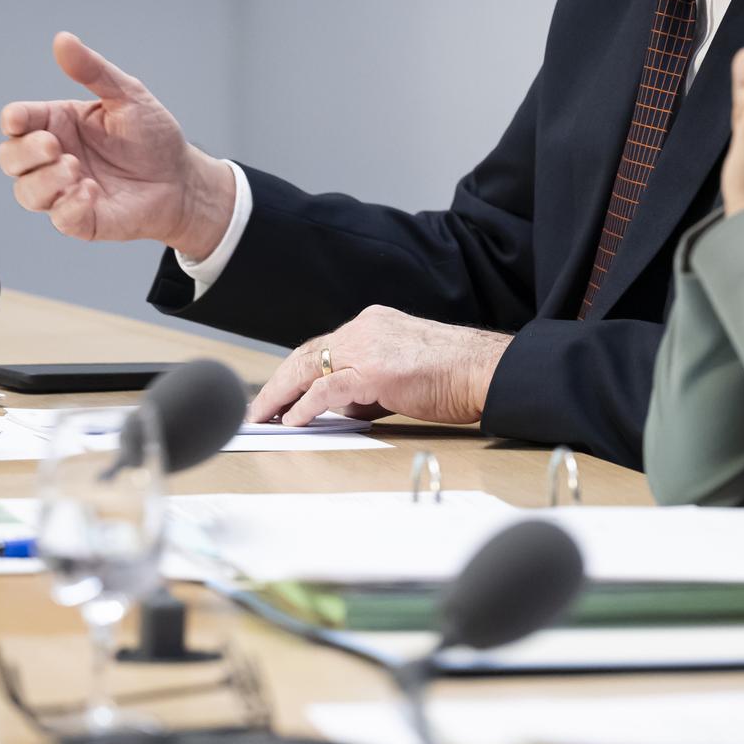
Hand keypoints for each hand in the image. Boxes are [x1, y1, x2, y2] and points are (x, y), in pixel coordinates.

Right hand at [0, 32, 235, 255]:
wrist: (183, 179)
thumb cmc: (153, 136)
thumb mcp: (127, 95)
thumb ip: (93, 71)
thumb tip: (62, 39)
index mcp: (58, 124)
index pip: (17, 121)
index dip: (13, 120)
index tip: (18, 120)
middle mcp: (54, 158)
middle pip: (10, 158)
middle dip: (25, 152)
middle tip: (56, 147)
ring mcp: (64, 190)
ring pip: (26, 192)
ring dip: (45, 181)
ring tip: (76, 170)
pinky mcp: (82, 219)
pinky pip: (59, 218)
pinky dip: (68, 207)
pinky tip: (89, 193)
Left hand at [248, 306, 506, 426]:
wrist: (484, 370)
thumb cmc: (455, 373)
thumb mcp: (403, 371)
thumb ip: (369, 383)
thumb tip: (342, 406)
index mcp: (374, 323)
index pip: (323, 346)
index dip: (296, 371)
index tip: (279, 392)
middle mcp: (365, 328)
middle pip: (306, 354)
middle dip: (277, 383)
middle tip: (258, 408)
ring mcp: (367, 347)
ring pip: (307, 367)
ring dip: (279, 395)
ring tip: (262, 417)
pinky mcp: (372, 370)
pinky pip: (324, 389)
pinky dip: (303, 406)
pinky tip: (292, 420)